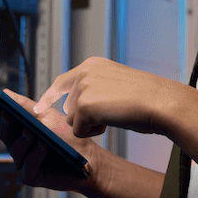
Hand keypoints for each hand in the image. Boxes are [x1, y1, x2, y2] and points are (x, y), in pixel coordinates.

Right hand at [0, 87, 98, 192]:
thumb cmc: (67, 137)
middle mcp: (18, 146)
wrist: (88, 158)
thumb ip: (26, 107)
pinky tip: (42, 145)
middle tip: (6, 113)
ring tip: (30, 130)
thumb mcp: (46, 116)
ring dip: (22, 139)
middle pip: (5, 134)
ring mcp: (22, 162)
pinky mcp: (30, 176)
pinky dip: (35, 154)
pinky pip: (28, 165)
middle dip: (5, 123)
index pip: (2, 119)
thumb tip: (5, 93)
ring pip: (16, 149)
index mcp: (19, 130)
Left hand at [32, 56, 174, 138]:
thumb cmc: (146, 98)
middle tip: (111, 112)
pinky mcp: (83, 105)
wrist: (160, 101)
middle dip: (85, 117)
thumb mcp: (116, 83)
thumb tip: (77, 106)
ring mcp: (82, 87)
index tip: (38, 107)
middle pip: (68, 106)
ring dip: (91, 124)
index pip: (62, 81)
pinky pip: (79, 131)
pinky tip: (111, 121)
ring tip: (114, 114)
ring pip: (73, 120)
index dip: (50, 96)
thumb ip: (95, 87)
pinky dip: (93, 132)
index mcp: (92, 64)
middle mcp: (84, 72)